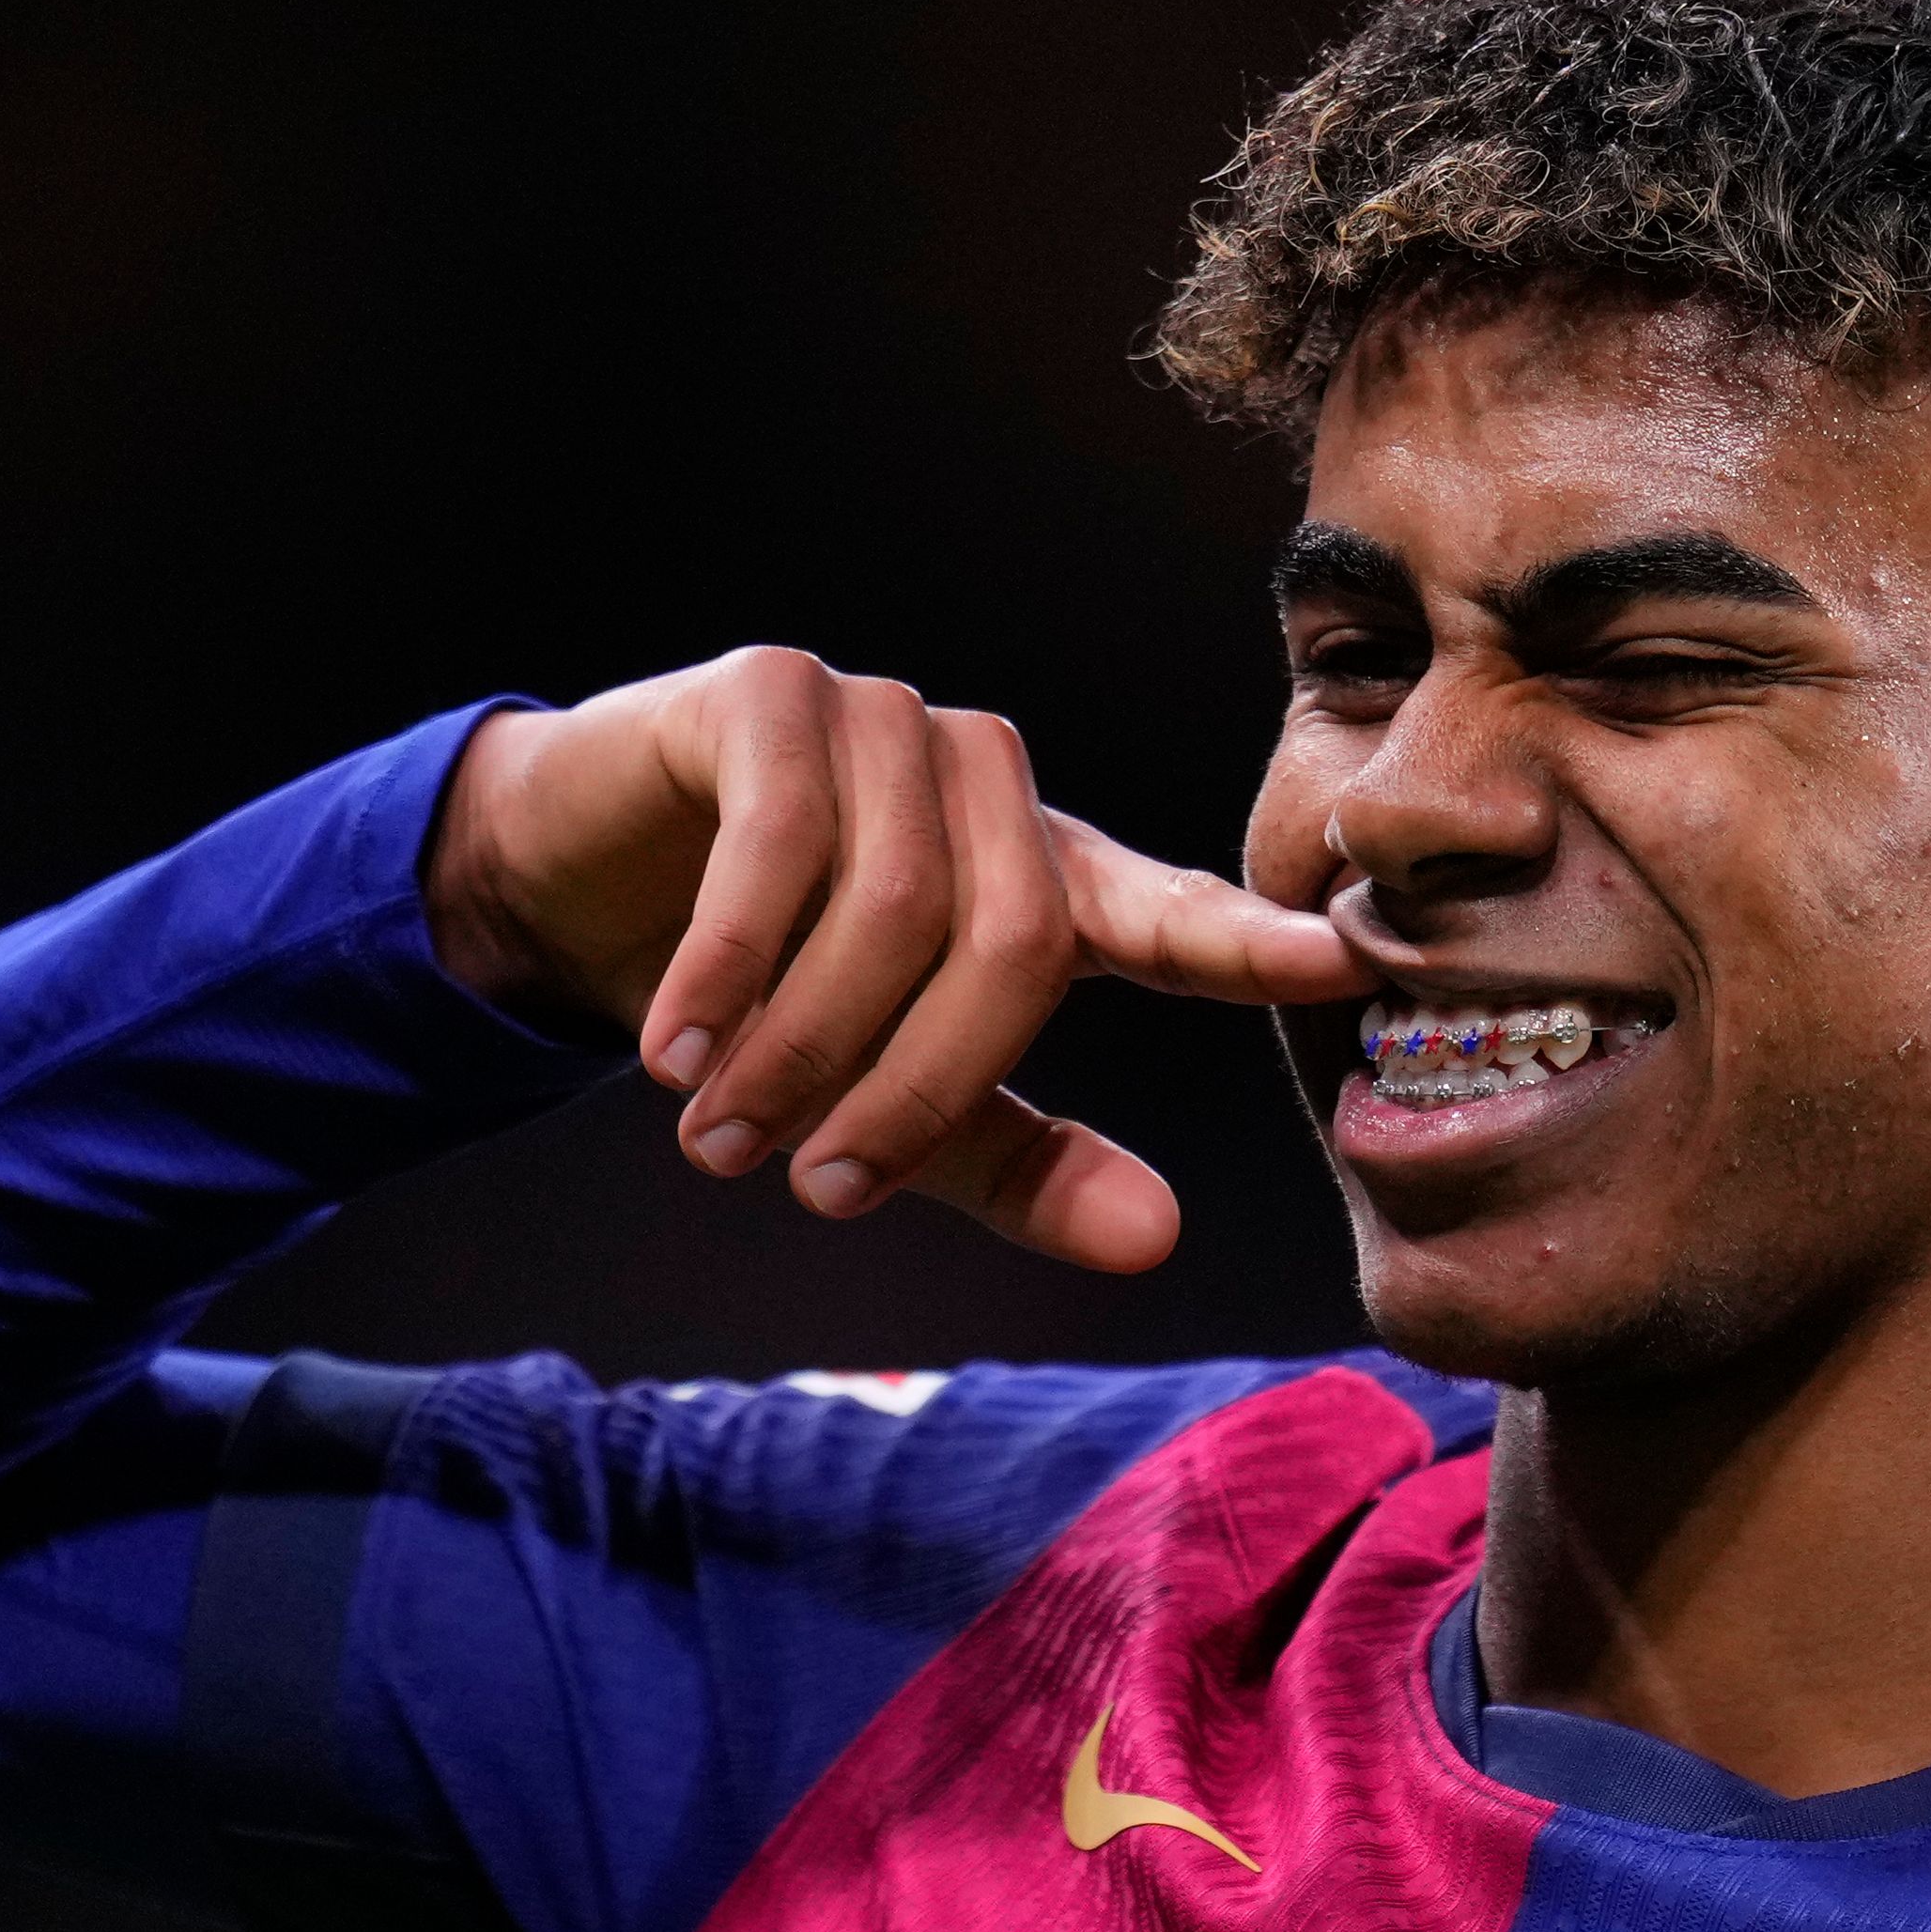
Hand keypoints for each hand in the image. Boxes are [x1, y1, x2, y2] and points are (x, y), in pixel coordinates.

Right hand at [427, 648, 1366, 1270]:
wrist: (580, 891)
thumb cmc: (768, 997)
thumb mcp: (894, 1103)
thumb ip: (1023, 1164)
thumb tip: (1154, 1241)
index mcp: (1048, 881)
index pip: (1175, 917)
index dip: (1256, 941)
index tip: (1350, 961)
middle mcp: (986, 785)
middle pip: (1013, 944)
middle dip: (909, 1088)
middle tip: (813, 1185)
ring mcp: (884, 723)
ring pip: (897, 903)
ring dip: (802, 1046)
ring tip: (719, 1133)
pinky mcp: (774, 691)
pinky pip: (783, 839)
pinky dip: (730, 964)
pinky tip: (675, 1043)